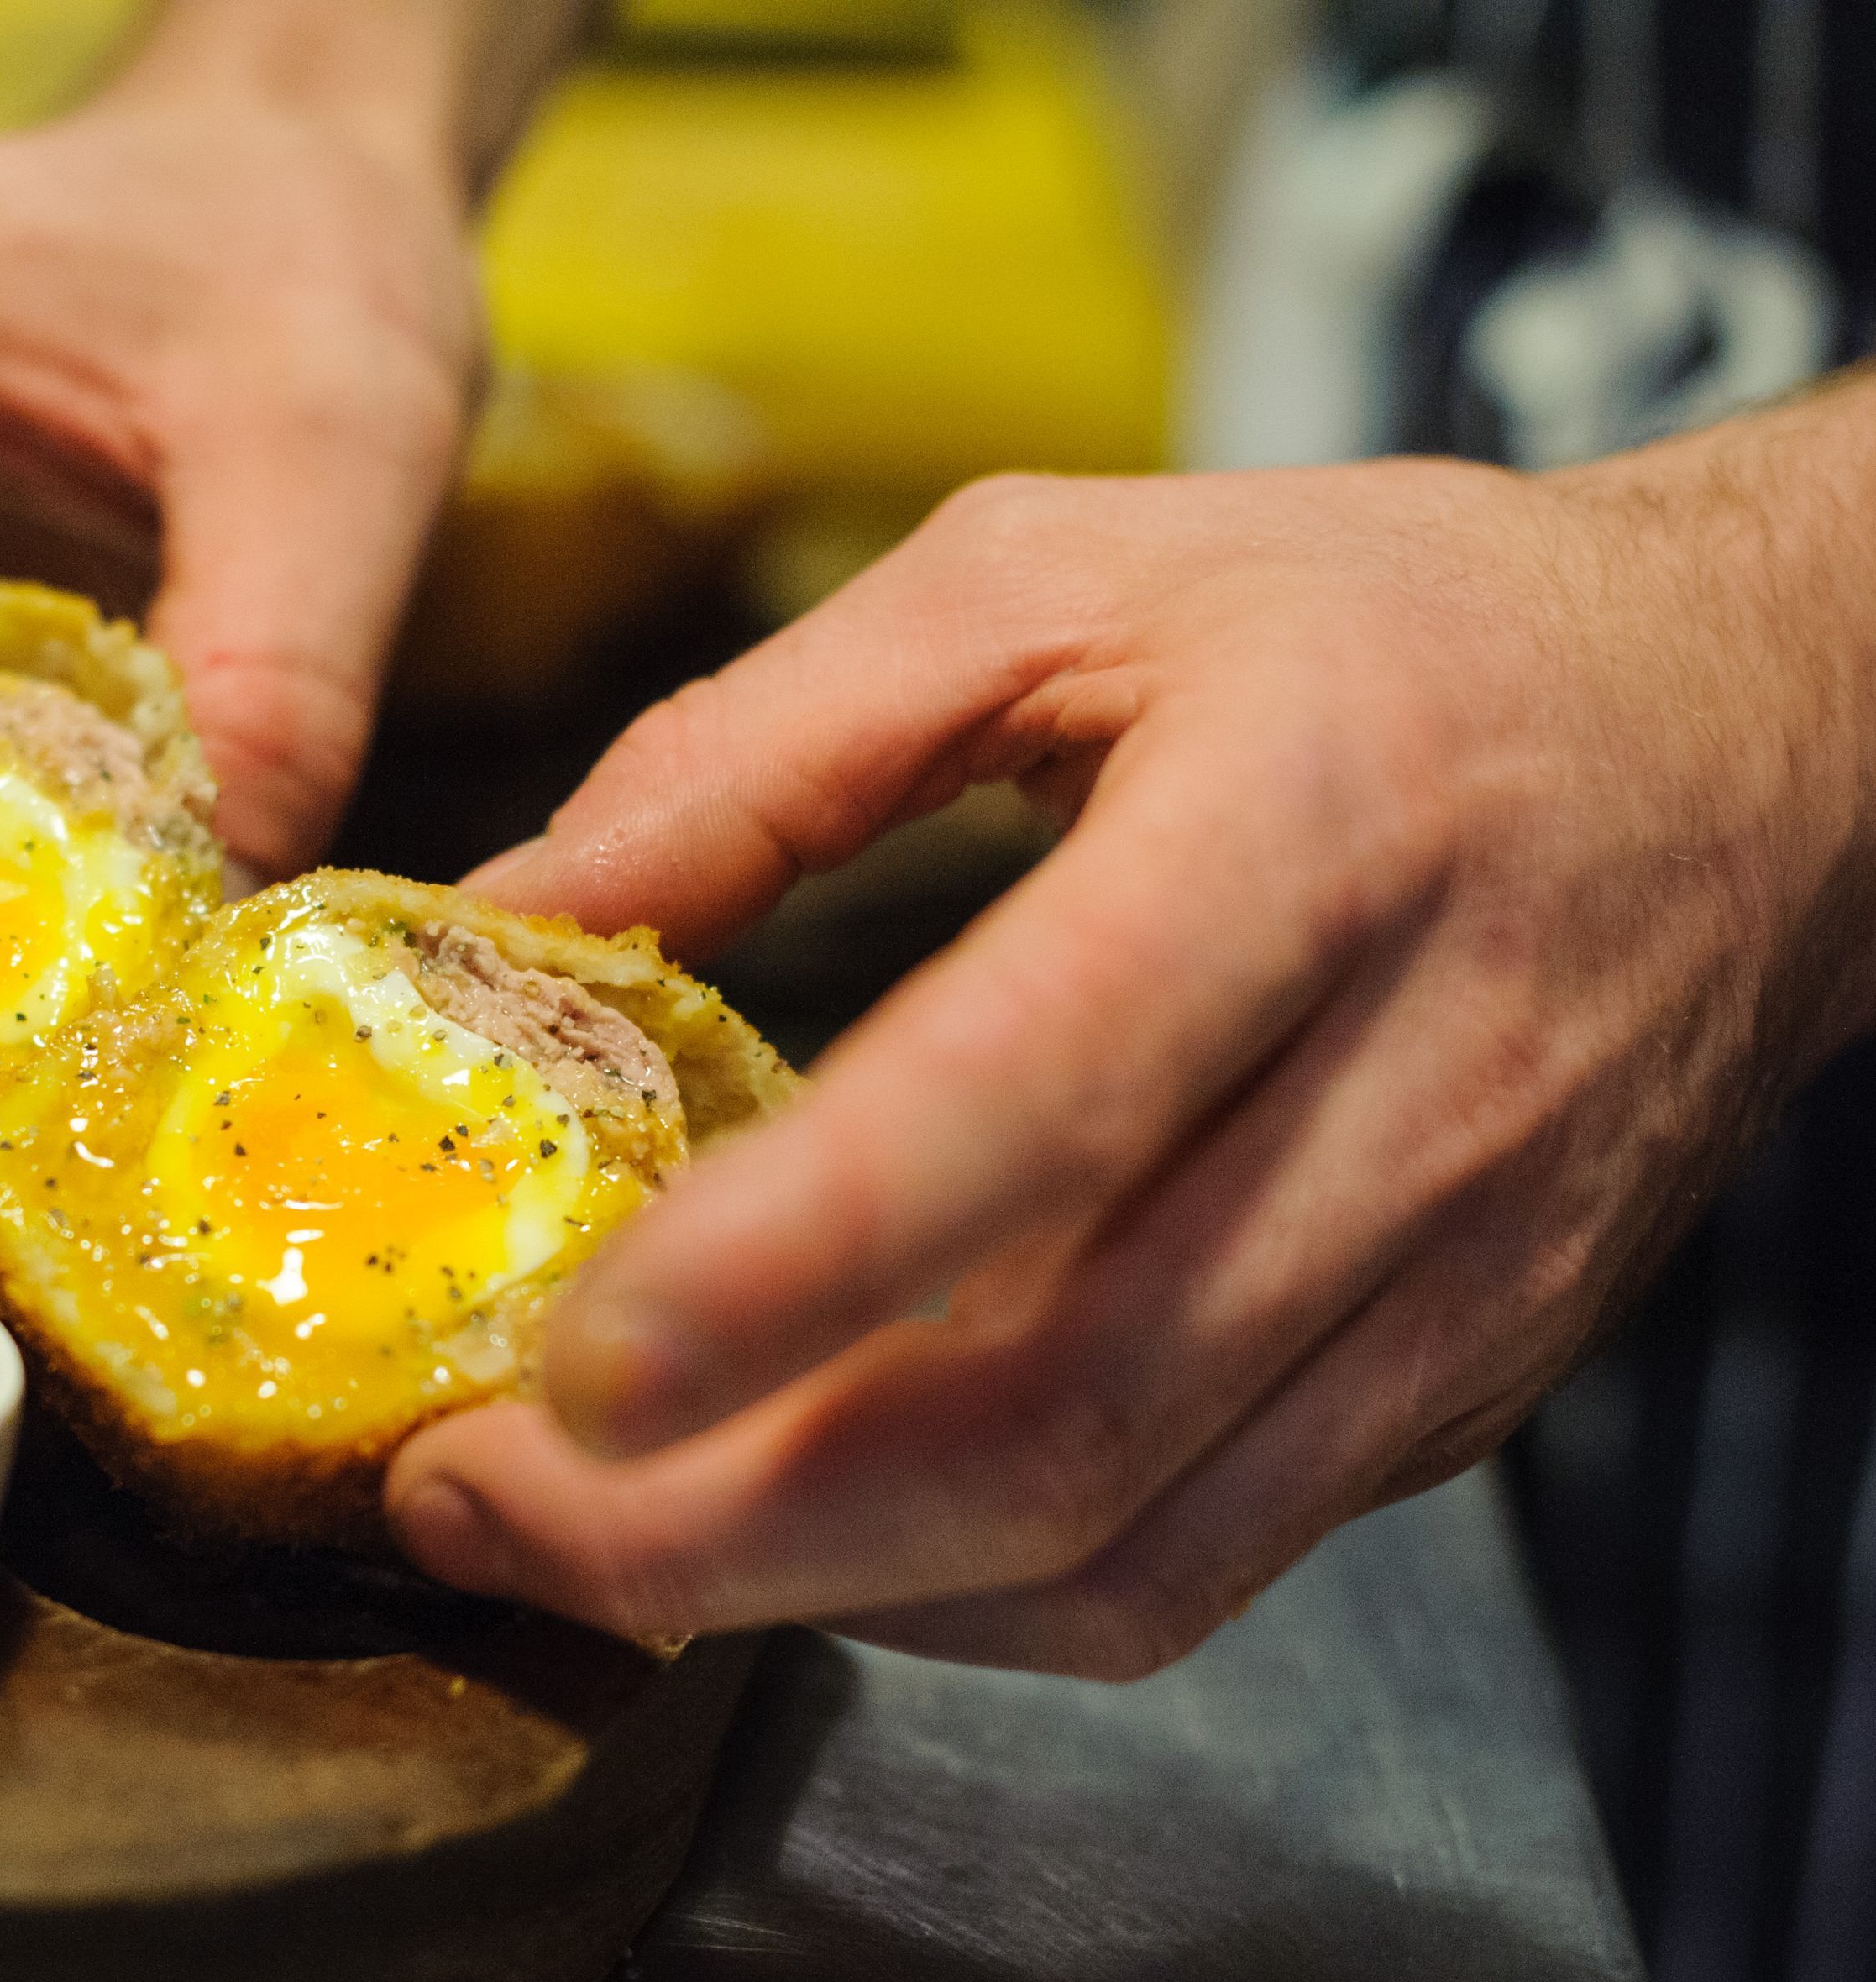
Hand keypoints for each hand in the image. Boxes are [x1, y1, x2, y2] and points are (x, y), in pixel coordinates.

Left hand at [386, 403, 1875, 1674]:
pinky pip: (1181, 1562)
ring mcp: (1444, 1289)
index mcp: (1301, 837)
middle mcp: (1400, 1101)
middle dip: (728, 1523)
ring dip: (810, 1594)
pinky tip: (787, 1520)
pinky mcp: (1444, 1393)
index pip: (1044, 1091)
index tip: (567, 1361)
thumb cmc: (1386, 628)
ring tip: (572, 1542)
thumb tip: (512, 899)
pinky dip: (950, 1588)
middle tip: (475, 1507)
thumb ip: (770, 735)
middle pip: (1063, 1418)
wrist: (1744, 750)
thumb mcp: (1063, 570)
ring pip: (1115, 1549)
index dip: (797, 1261)